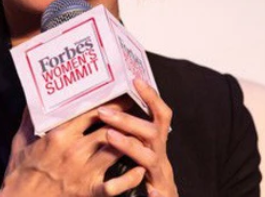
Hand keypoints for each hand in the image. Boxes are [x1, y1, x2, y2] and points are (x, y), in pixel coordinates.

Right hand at [0, 100, 145, 196]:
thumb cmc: (20, 170)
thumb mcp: (22, 139)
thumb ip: (30, 118)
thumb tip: (34, 99)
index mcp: (59, 135)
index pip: (90, 113)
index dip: (108, 103)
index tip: (118, 94)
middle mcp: (74, 151)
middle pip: (108, 129)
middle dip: (124, 118)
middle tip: (135, 108)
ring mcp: (83, 172)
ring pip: (115, 152)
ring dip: (130, 142)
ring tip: (141, 133)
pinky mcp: (88, 192)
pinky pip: (115, 186)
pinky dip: (130, 178)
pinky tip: (139, 170)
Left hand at [98, 79, 177, 196]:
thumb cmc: (146, 175)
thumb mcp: (141, 149)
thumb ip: (131, 130)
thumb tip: (111, 104)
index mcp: (156, 142)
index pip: (159, 114)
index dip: (151, 97)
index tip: (136, 80)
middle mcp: (161, 156)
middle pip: (151, 132)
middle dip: (127, 120)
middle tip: (103, 112)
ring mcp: (161, 177)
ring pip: (149, 158)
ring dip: (130, 145)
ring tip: (110, 136)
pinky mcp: (160, 196)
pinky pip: (158, 193)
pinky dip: (154, 192)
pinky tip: (148, 191)